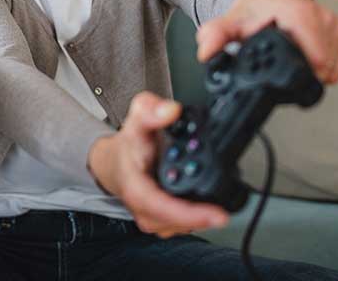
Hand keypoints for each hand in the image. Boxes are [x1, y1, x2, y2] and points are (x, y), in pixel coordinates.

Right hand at [87, 92, 228, 237]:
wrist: (112, 163)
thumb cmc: (125, 148)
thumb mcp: (134, 123)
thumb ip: (150, 110)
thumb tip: (171, 110)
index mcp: (135, 188)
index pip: (163, 207)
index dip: (191, 214)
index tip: (218, 214)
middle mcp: (143, 208)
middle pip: (178, 222)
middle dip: (203, 215)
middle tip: (225, 204)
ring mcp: (151, 218)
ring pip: (182, 226)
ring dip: (200, 216)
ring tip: (211, 200)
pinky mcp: (160, 222)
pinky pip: (182, 225)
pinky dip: (196, 216)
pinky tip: (201, 204)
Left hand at [197, 0, 337, 83]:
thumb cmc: (252, 8)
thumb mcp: (230, 21)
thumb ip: (215, 36)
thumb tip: (205, 53)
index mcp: (298, 14)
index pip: (315, 55)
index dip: (303, 74)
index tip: (288, 81)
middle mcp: (320, 16)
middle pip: (323, 64)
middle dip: (303, 74)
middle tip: (281, 70)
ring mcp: (333, 23)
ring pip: (331, 64)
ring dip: (312, 70)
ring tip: (290, 60)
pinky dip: (324, 65)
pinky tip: (304, 60)